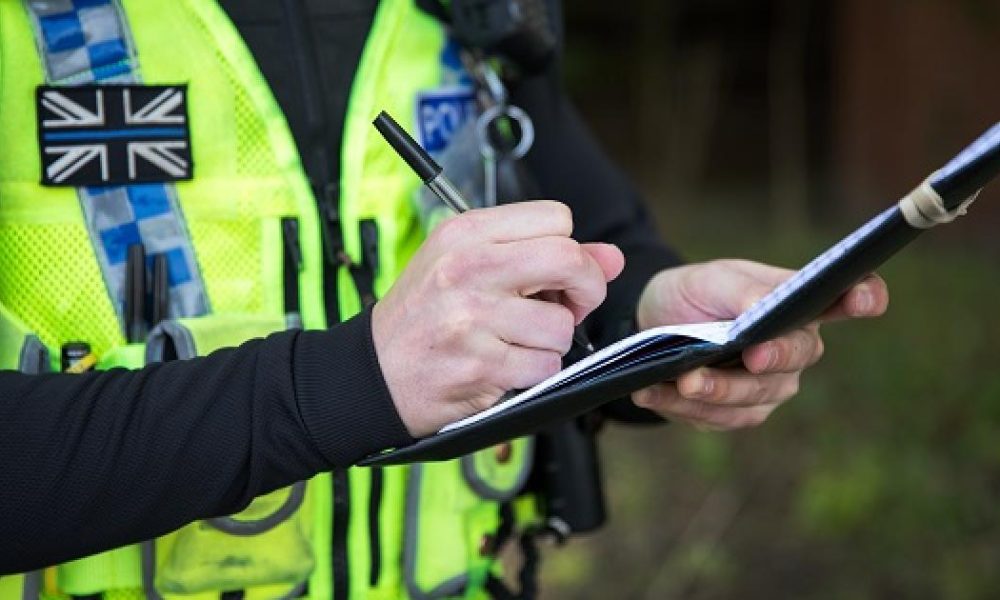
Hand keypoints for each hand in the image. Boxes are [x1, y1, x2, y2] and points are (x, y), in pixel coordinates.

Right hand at [372, 201, 624, 437]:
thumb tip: (612, 257)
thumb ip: (543, 255)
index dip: (569, 249)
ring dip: (551, 342)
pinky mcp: (479, 365)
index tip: (556, 275)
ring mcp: (472, 318)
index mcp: (466, 233)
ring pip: (562, 326)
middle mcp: (468, 268)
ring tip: (517, 341)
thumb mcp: (471, 265)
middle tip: (567, 307)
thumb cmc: (424, 315)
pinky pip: (544, 367)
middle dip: (584, 289)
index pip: (556, 218)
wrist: (373, 372)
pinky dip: (533, 373)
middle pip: (569, 260)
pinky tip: (504, 366)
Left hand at [633, 259, 887, 429]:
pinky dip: (681, 406)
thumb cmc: (695, 293)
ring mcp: (767, 387)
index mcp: (798, 306)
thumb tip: (761, 309)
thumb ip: (743, 291)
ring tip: (684, 380)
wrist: (651, 323)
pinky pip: (715, 418)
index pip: (844, 300)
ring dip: (717, 391)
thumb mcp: (713, 279)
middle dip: (773, 359)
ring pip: (754, 398)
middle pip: (796, 359)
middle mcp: (793, 350)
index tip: (866, 297)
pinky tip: (651, 391)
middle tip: (751, 355)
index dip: (863, 298)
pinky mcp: (734, 414)